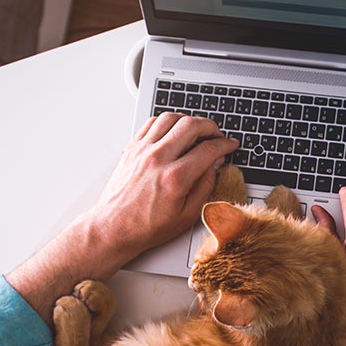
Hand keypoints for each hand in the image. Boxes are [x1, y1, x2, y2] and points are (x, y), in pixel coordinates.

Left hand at [87, 113, 238, 258]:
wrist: (115, 228)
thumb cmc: (148, 226)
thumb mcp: (187, 215)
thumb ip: (205, 187)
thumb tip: (215, 166)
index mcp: (176, 178)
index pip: (208, 149)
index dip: (225, 145)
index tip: (230, 145)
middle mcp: (159, 159)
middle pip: (191, 125)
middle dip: (210, 126)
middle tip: (217, 135)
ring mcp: (143, 151)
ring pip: (171, 118)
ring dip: (188, 120)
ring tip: (197, 131)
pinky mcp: (132, 149)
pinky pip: (152, 122)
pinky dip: (167, 122)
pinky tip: (174, 131)